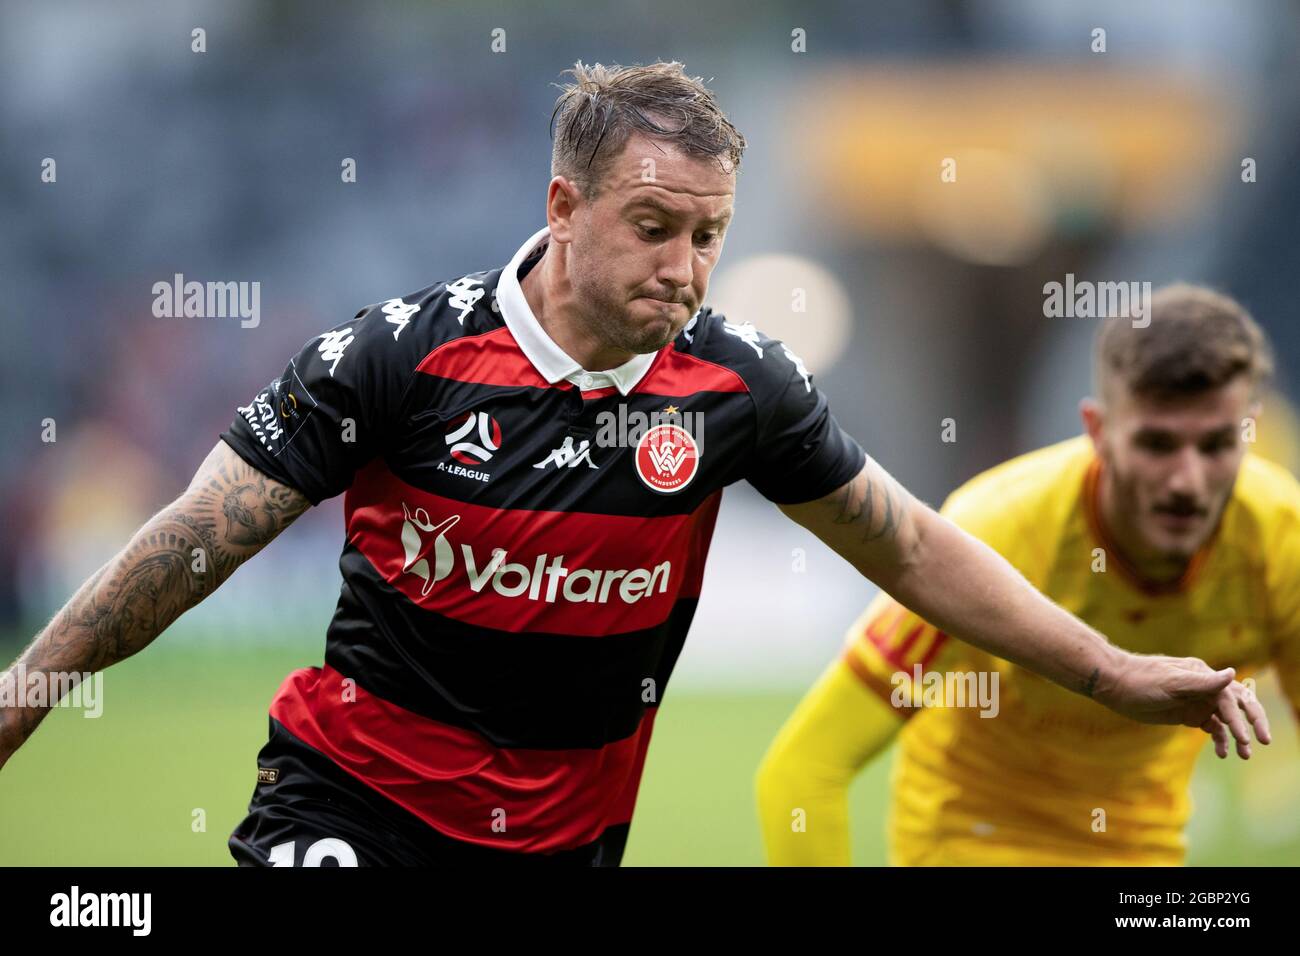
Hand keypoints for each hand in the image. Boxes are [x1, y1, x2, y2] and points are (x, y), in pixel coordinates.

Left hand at [1094, 652, 1270, 757]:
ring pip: (1226, 720)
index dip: (1244, 717)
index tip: (1246, 738)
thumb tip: (1232, 674)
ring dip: (1236, 736)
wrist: (1115, 685)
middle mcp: (1205, 687)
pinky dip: (1220, 739)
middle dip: (1251, 724)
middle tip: (1262, 742)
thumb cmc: (1141, 680)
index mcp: (1204, 675)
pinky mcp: (1187, 714)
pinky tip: (1223, 753)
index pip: (1233, 697)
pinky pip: (1211, 727)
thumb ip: (1202, 682)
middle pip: (1237, 706)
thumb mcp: (1172, 682)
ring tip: (1244, 755)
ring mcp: (1197, 701)